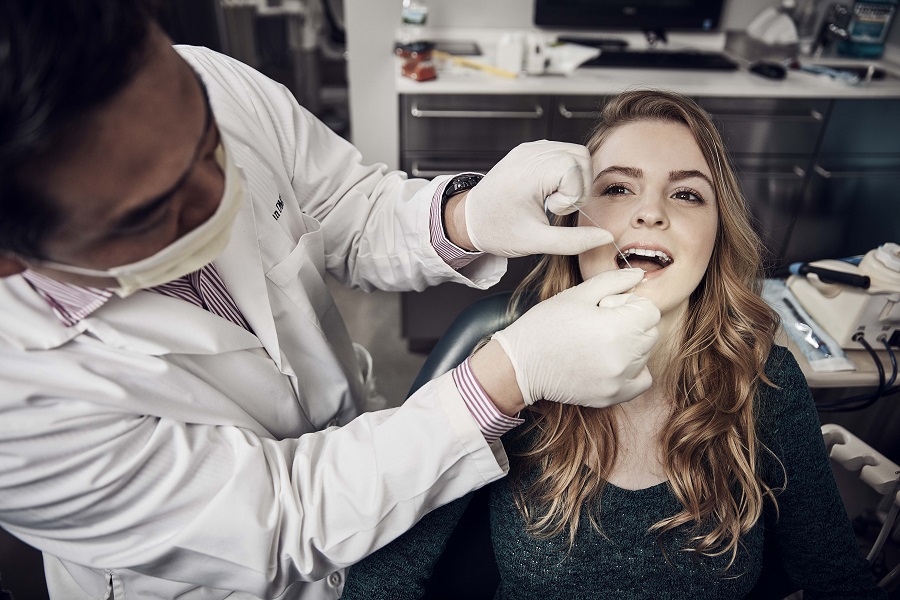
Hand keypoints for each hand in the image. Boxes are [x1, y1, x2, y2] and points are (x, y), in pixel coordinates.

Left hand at [463, 140, 611, 257]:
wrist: (469, 220)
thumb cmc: (497, 230)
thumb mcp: (536, 242)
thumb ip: (574, 242)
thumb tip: (605, 237)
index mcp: (529, 171)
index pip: (574, 169)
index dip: (572, 194)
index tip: (552, 210)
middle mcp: (530, 153)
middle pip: (581, 157)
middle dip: (578, 185)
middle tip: (556, 206)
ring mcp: (530, 148)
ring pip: (575, 153)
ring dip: (573, 179)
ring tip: (551, 199)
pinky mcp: (530, 150)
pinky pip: (562, 153)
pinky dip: (564, 173)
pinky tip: (547, 191)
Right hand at [491, 269, 659, 407]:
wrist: (520, 365)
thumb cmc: (544, 326)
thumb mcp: (577, 295)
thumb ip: (613, 281)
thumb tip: (640, 274)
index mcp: (615, 328)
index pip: (650, 310)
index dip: (629, 304)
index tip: (606, 307)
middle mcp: (622, 358)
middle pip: (651, 332)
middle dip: (632, 323)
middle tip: (601, 324)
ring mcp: (619, 380)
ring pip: (646, 354)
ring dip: (631, 344)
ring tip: (600, 343)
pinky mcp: (613, 396)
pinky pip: (643, 379)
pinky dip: (633, 369)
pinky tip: (611, 361)